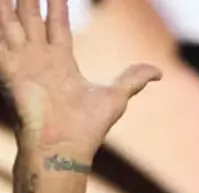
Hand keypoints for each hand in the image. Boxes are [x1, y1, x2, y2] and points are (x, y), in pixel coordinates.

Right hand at [0, 0, 160, 163]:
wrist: (66, 148)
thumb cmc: (88, 128)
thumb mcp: (116, 96)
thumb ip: (133, 79)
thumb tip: (159, 71)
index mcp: (61, 63)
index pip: (56, 26)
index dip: (55, 7)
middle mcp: (39, 60)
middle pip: (31, 20)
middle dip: (28, 1)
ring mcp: (23, 65)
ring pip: (12, 25)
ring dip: (8, 7)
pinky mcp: (10, 72)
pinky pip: (0, 42)